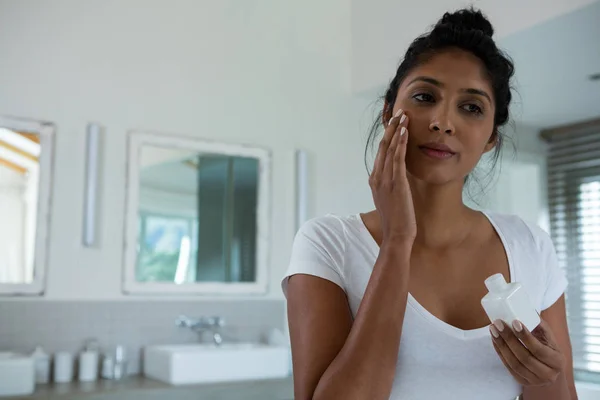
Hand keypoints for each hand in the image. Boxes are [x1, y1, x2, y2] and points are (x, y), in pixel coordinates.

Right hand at [369, 108, 415, 242]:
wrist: (396, 235)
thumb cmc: (396, 220)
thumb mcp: (390, 199)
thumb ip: (391, 186)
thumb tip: (398, 177)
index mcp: (375, 180)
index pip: (380, 153)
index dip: (387, 137)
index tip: (393, 124)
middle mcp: (377, 177)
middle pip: (382, 146)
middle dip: (390, 128)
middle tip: (398, 113)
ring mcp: (385, 179)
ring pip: (388, 149)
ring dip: (396, 130)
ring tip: (403, 116)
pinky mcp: (396, 182)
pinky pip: (397, 158)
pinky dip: (400, 143)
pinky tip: (404, 131)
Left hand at [490, 319, 565, 386]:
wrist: (548, 370)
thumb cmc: (547, 348)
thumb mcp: (549, 338)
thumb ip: (540, 325)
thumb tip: (526, 308)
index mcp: (557, 361)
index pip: (539, 350)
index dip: (525, 336)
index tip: (514, 322)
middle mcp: (548, 374)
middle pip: (524, 357)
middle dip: (509, 339)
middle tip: (498, 323)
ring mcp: (534, 381)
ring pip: (514, 363)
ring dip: (501, 345)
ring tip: (493, 329)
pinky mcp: (522, 381)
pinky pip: (508, 367)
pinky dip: (499, 352)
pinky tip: (494, 339)